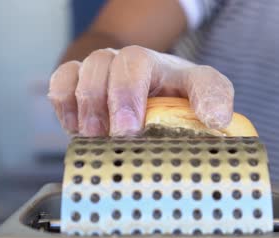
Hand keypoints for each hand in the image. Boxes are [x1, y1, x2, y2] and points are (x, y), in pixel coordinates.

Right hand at [48, 45, 233, 135]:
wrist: (142, 96)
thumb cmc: (172, 99)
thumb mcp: (203, 94)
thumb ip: (214, 98)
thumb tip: (217, 119)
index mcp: (165, 67)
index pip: (165, 67)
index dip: (145, 93)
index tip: (139, 127)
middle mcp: (133, 63)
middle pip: (121, 62)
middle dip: (119, 98)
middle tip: (122, 133)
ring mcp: (105, 69)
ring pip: (89, 67)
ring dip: (90, 103)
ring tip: (96, 134)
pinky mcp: (80, 80)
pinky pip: (62, 79)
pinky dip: (64, 102)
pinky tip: (75, 126)